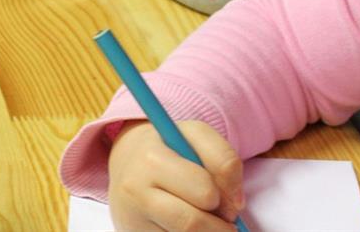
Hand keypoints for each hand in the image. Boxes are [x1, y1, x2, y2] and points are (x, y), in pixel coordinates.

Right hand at [108, 120, 244, 230]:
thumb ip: (224, 158)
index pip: (205, 190)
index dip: (227, 194)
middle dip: (218, 223)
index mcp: (151, 160)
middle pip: (194, 223)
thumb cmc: (167, 151)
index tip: (225, 195)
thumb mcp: (194, 136)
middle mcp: (135, 191)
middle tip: (220, 215)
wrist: (125, 167)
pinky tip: (182, 226)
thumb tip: (234, 205)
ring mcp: (132, 218)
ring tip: (202, 219)